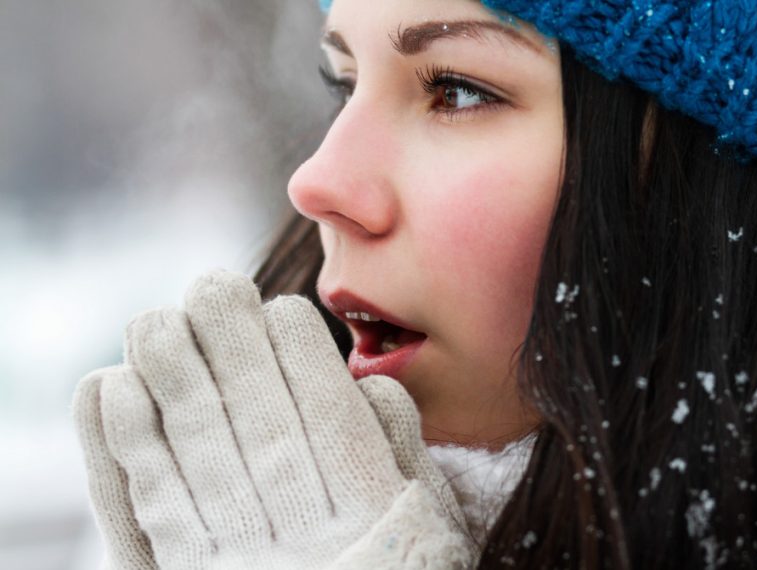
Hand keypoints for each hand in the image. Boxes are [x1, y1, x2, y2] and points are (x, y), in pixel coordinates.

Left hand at [73, 270, 474, 568]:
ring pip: (198, 448)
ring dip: (170, 378)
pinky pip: (152, 503)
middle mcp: (302, 524)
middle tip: (212, 283)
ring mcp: (241, 551)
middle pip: (255, 415)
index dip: (298, 350)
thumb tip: (367, 383)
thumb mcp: (425, 517)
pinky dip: (128, 444)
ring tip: (154, 320)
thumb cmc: (394, 569)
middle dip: (230, 343)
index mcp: (368, 505)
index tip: (279, 309)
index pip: (327, 408)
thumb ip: (403, 451)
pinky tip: (115, 387)